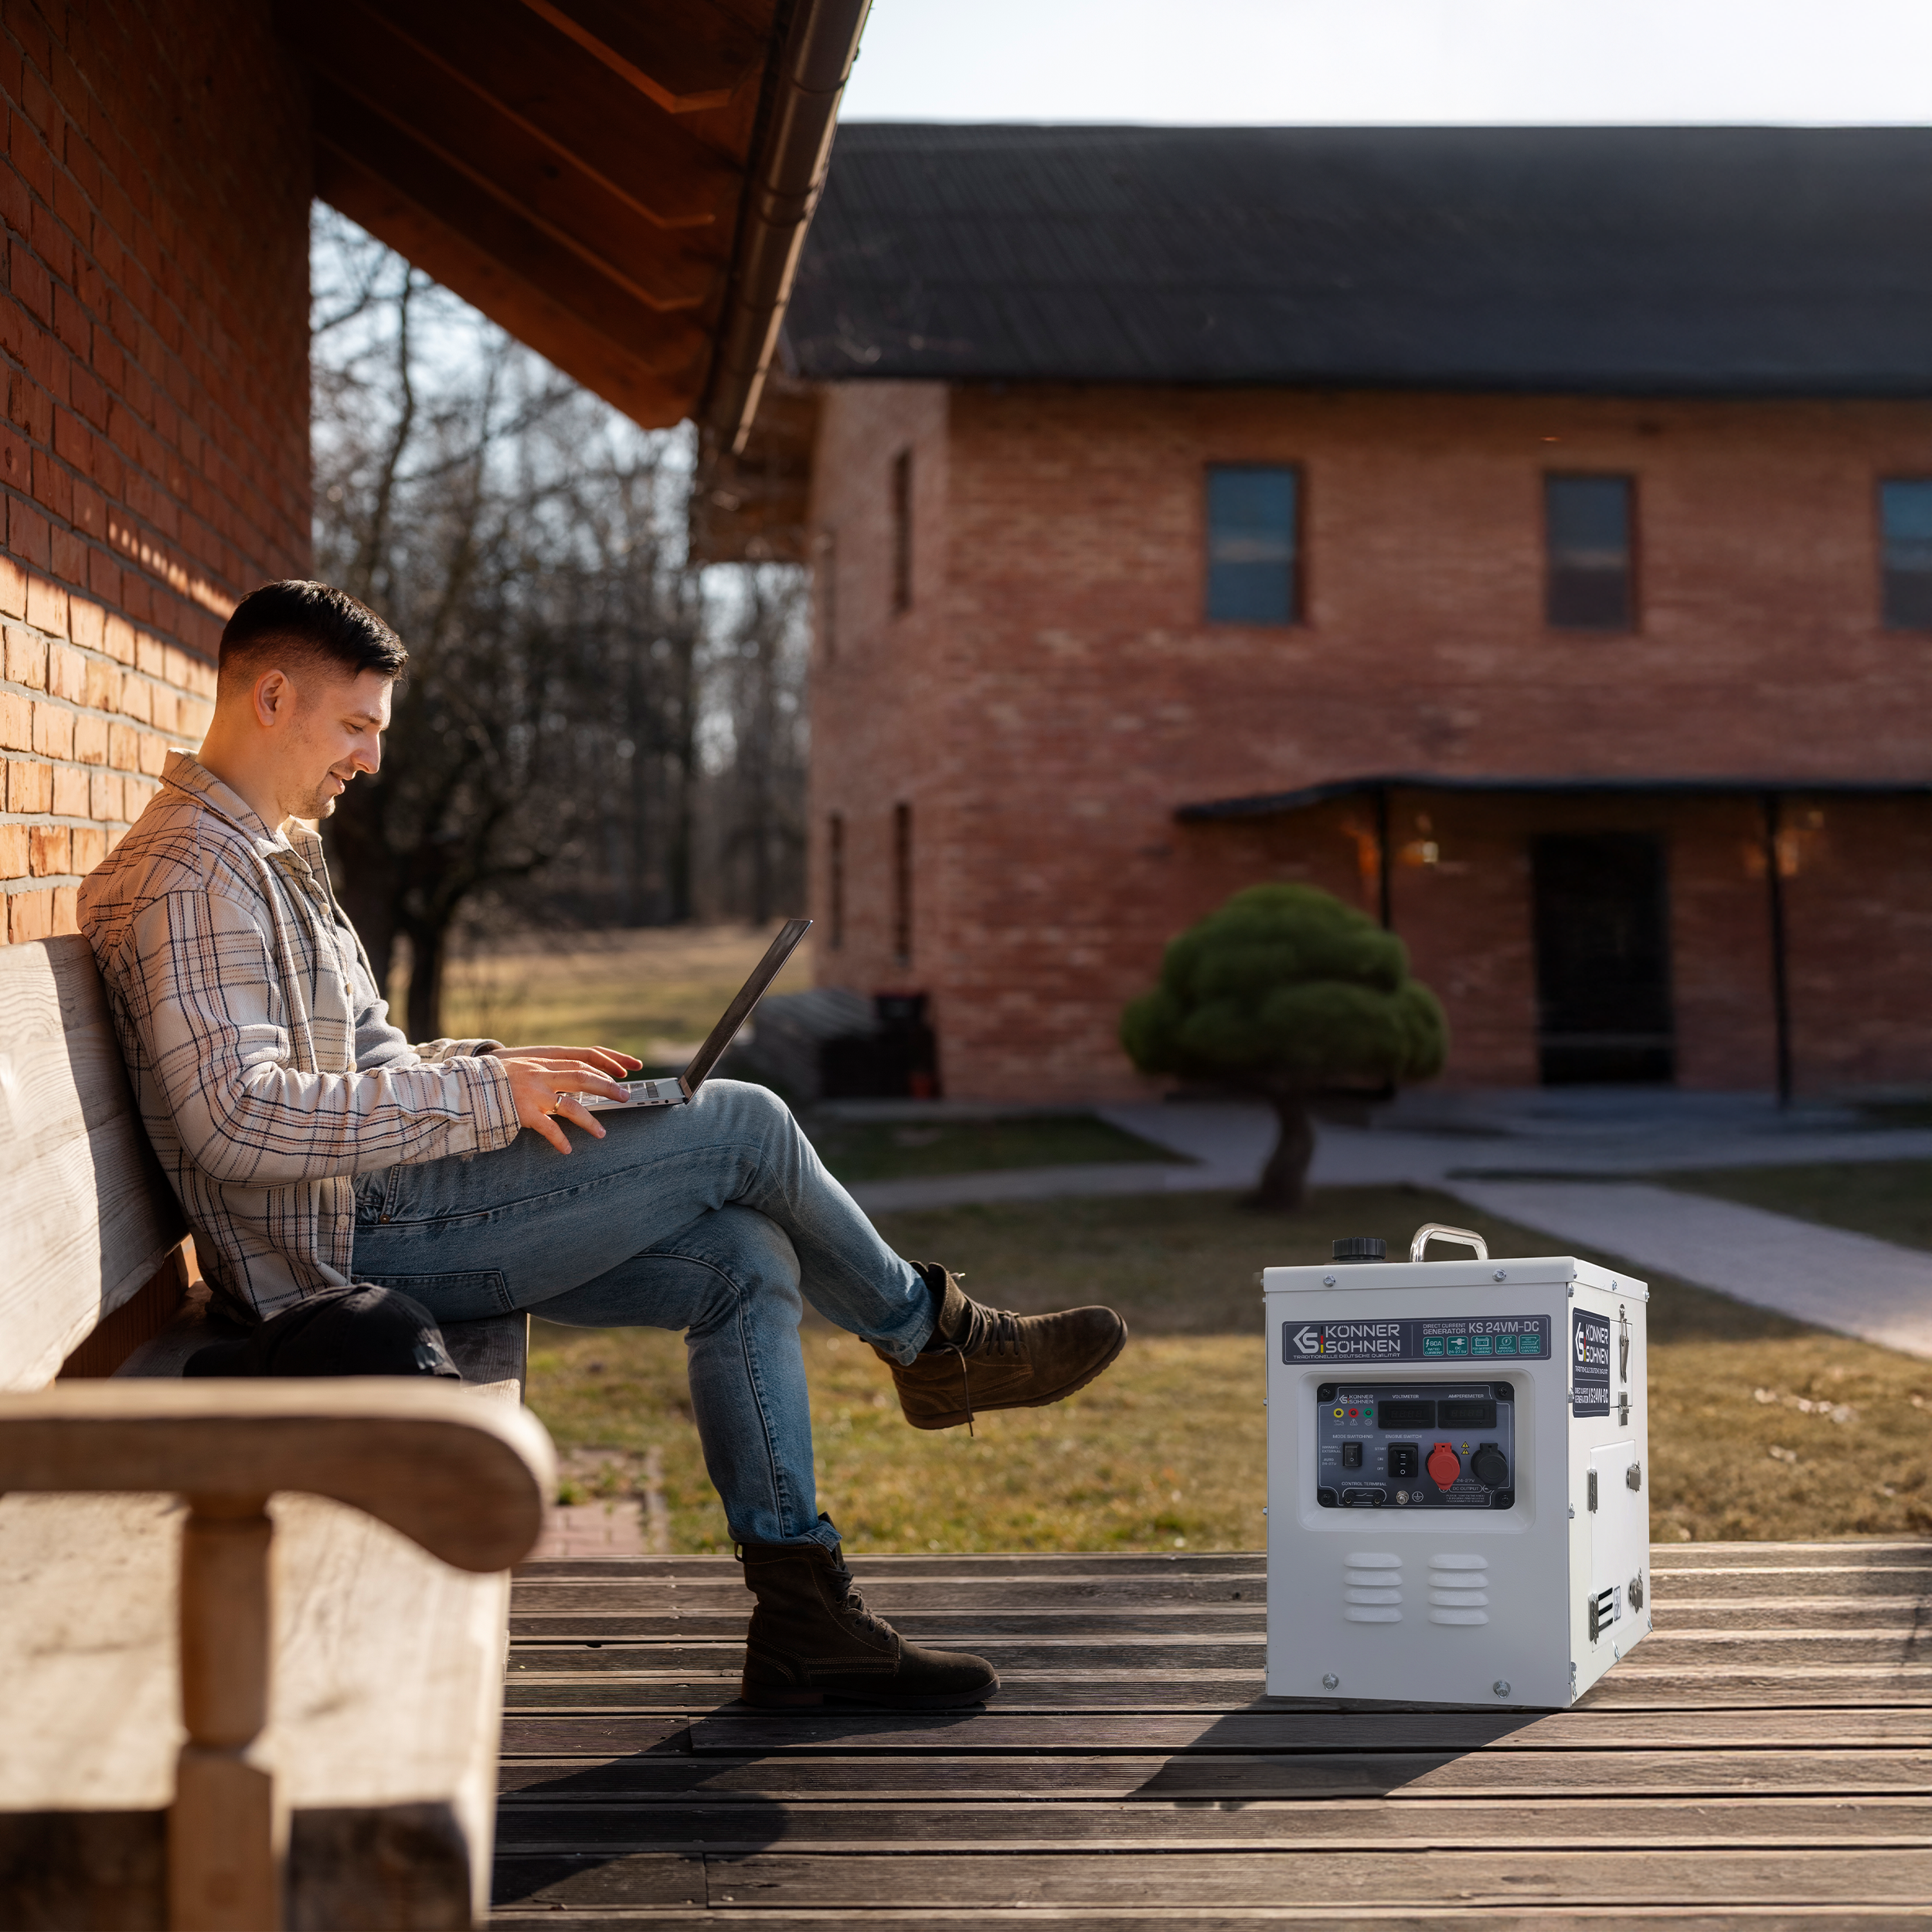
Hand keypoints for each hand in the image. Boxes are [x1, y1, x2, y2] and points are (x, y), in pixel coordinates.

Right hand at [494, 1045, 643, 1154]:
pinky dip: (559, 1140)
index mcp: (543, 1061)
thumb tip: (573, 1075)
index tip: (626, 1070)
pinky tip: (568, 1149)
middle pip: (583, 1077)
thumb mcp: (523, 1065)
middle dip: (608, 1087)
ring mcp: (533, 1093)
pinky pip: (548, 1128)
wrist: (466, 1085)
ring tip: (602, 1133)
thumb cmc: (496, 1078)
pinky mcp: (523, 1112)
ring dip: (589, 1121)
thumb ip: (545, 1068)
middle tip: (625, 1097)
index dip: (606, 1064)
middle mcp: (541, 1074)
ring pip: (571, 1105)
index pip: (583, 1058)